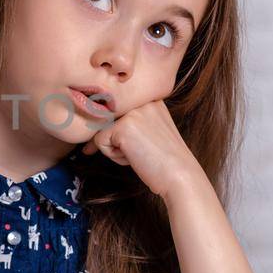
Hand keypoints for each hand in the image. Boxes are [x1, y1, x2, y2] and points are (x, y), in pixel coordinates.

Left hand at [80, 98, 202, 197]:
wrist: (180, 176)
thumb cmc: (164, 159)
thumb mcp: (149, 129)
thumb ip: (129, 119)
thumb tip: (93, 121)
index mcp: (150, 96)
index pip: (117, 106)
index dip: (116, 127)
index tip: (129, 141)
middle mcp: (141, 99)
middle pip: (107, 116)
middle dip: (114, 138)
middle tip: (137, 152)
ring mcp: (132, 111)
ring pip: (101, 129)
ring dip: (114, 147)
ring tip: (138, 154)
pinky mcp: (123, 126)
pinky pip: (99, 141)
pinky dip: (112, 155)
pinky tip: (134, 158)